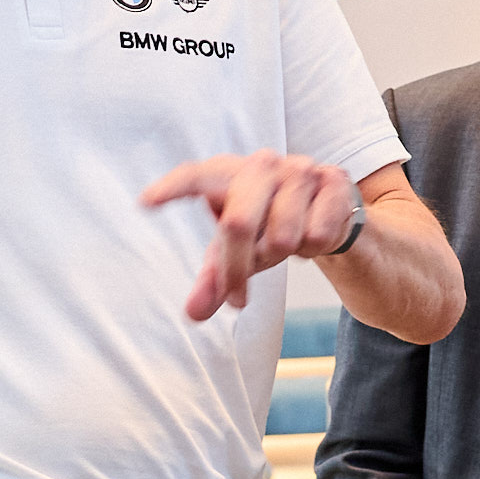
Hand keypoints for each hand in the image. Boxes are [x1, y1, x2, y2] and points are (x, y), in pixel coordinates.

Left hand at [141, 151, 357, 321]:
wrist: (330, 208)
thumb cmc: (269, 225)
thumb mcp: (236, 251)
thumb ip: (213, 280)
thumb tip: (193, 314)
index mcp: (228, 173)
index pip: (195, 176)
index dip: (172, 188)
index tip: (146, 202)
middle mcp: (261, 164)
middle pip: (238, 224)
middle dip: (235, 270)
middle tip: (236, 301)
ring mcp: (299, 169)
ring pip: (282, 237)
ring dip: (280, 256)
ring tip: (284, 245)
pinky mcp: (333, 181)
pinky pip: (316, 236)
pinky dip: (311, 249)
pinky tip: (310, 235)